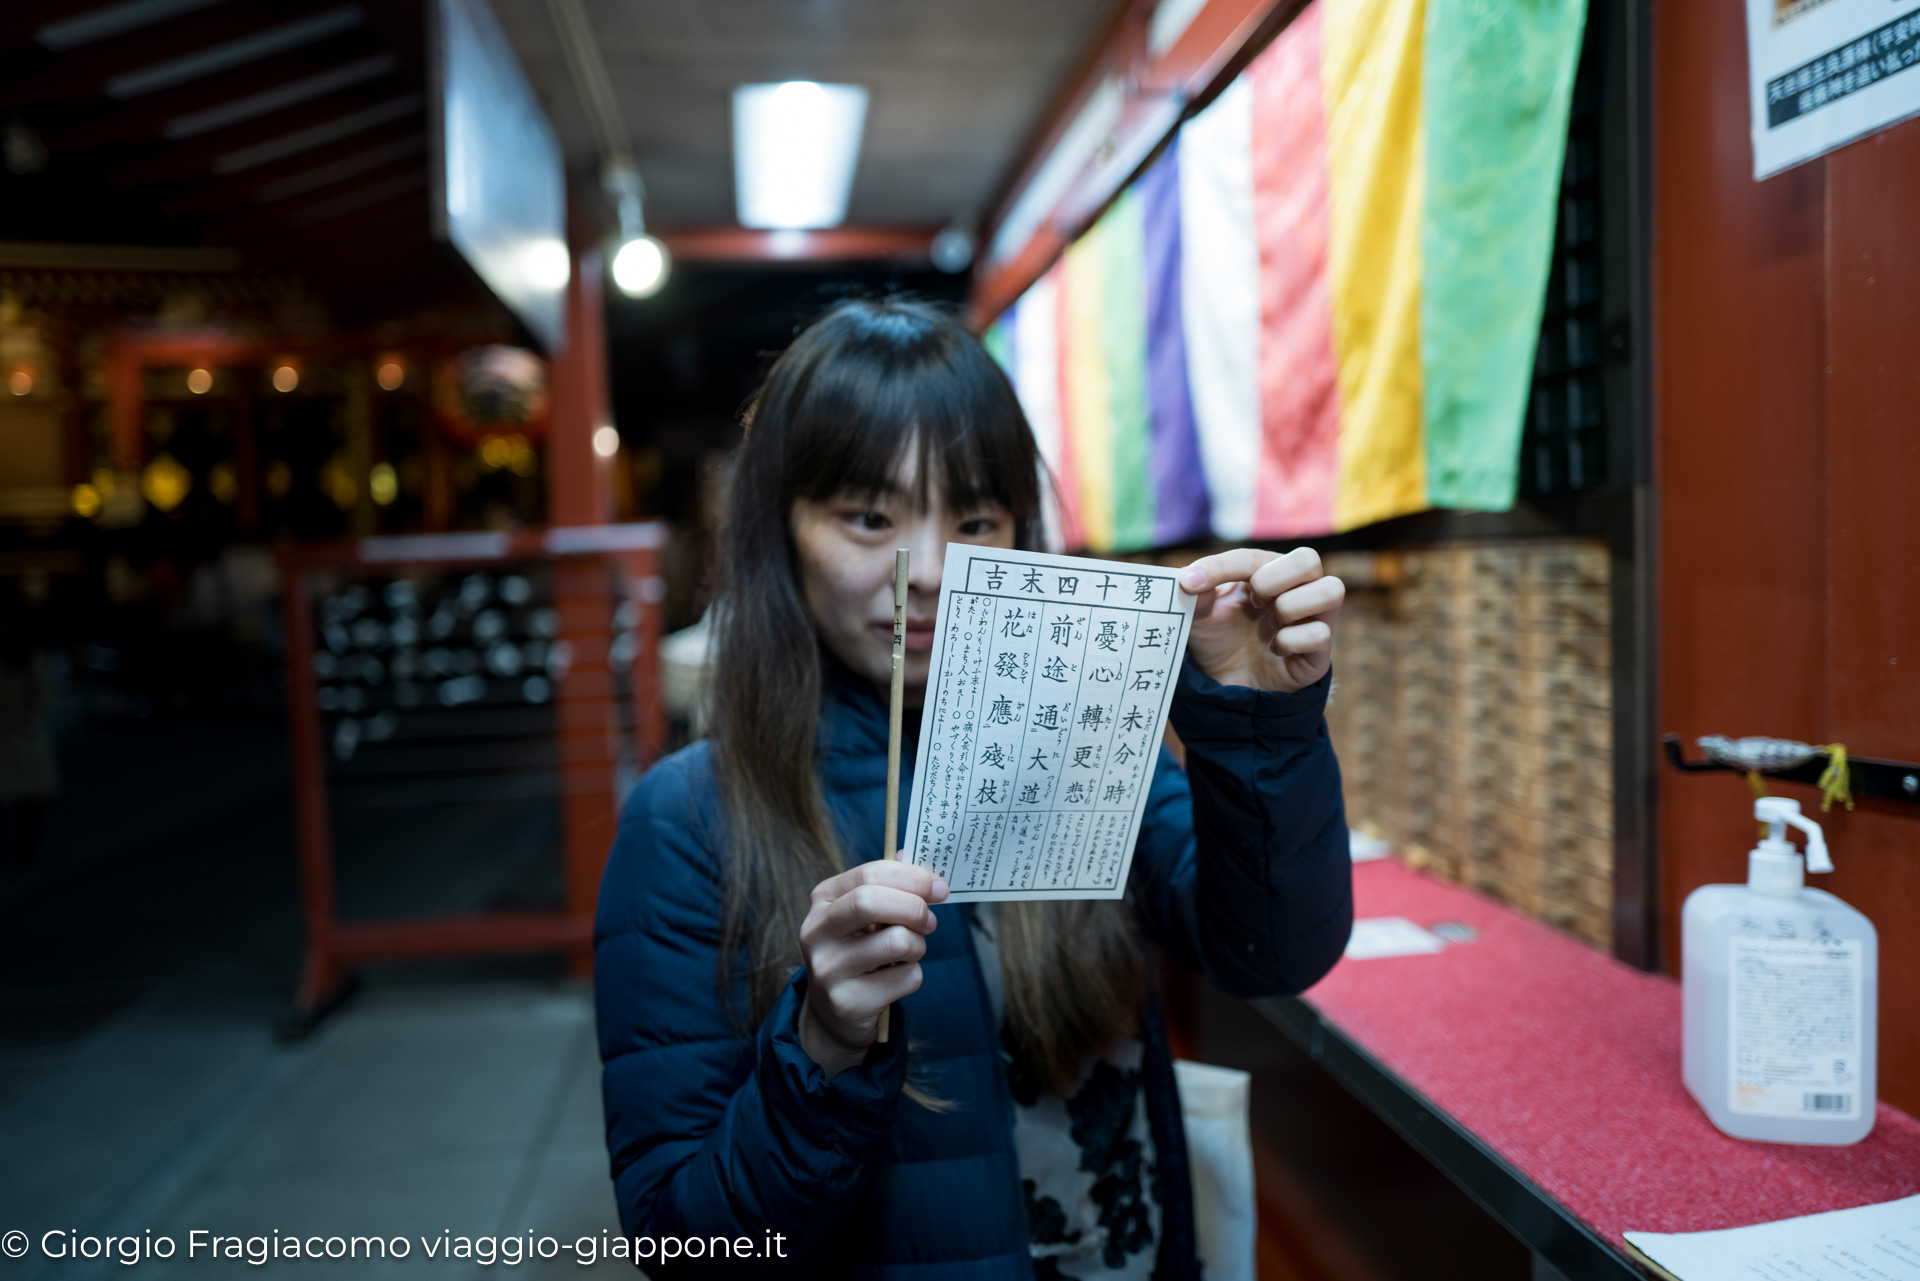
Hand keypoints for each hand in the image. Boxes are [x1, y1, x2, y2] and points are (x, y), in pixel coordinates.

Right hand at [797, 857, 947, 1076]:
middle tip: (930, 920)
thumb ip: (890, 884)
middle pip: (872, 902)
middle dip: (914, 908)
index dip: (911, 877)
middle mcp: (816, 932)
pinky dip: (913, 977)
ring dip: (918, 946)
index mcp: (822, 900)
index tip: (938, 887)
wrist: (836, 1013)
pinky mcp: (847, 1003)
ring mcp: (828, 969)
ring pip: (897, 943)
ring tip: (909, 952)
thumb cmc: (860, 950)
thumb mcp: (866, 914)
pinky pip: (905, 979)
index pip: (868, 874)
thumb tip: (916, 855)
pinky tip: (895, 980)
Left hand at [1178, 548, 1343, 693]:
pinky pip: (1320, 634)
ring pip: (1332, 589)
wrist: (1225, 686)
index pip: (1255, 557)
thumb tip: (1189, 578)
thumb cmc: (1218, 641)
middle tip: (1253, 602)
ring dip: (1291, 606)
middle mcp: (1296, 591)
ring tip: (1270, 624)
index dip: (1222, 567)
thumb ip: (1194, 593)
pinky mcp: (1319, 652)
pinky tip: (1277, 650)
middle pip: (1309, 559)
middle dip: (1272, 579)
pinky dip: (1292, 641)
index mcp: (1267, 573)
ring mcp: (1312, 620)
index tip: (1190, 583)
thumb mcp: (1197, 616)